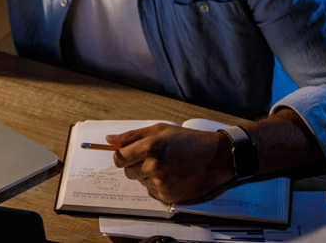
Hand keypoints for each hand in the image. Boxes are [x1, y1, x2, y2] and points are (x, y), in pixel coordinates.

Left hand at [107, 123, 234, 202]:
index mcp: (150, 146)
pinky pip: (152, 191)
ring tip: (166, 165)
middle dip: (135, 164)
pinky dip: (157, 184)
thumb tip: (109, 140)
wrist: (215, 158)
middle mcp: (154, 166)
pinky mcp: (168, 195)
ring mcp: (161, 183)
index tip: (126, 154)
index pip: (119, 158)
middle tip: (151, 157)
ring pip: (140, 181)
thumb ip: (132, 136)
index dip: (121, 156)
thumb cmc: (187, 140)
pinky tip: (172, 174)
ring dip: (147, 174)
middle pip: (127, 171)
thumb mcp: (160, 129)